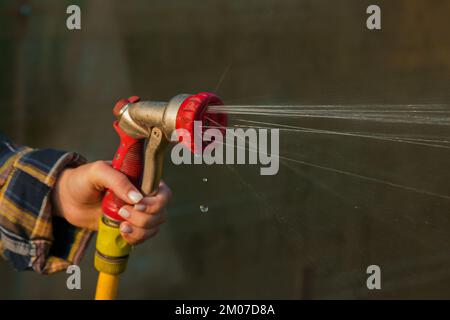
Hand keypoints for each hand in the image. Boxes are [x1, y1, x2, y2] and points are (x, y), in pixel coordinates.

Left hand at [52, 160, 171, 244]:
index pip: (163, 193)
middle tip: (122, 213)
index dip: (155, 202)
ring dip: (140, 230)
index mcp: (142, 180)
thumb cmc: (82, 180)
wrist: (66, 199)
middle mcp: (144, 196)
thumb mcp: (97, 172)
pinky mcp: (130, 227)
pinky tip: (121, 232)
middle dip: (144, 218)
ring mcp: (138, 213)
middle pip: (161, 212)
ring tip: (120, 225)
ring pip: (154, 226)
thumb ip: (118, 180)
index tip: (137, 205)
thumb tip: (137, 198)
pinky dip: (135, 238)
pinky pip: (143, 237)